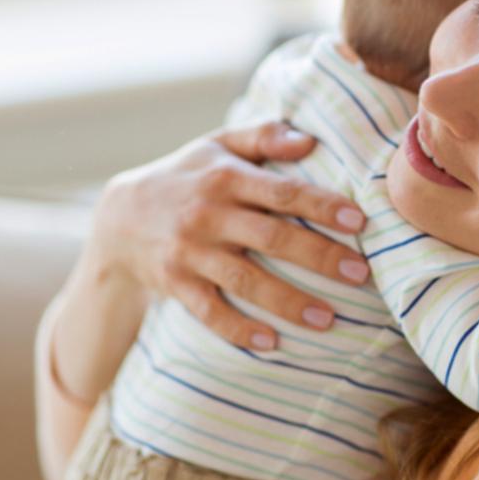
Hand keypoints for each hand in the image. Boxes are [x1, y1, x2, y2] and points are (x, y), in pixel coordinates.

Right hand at [84, 120, 369, 349]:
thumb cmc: (187, 175)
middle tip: (360, 273)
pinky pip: (209, 312)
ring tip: (328, 319)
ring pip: (245, 280)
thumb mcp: (218, 144)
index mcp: (225, 177)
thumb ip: (264, 136)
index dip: (322, 206)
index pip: (282, 192)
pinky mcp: (175, 284)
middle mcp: (208, 214)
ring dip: (288, 302)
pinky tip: (271, 343)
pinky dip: (238, 329)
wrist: (118, 216)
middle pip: (271, 238)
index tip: (359, 221)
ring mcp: (189, 252)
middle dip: (319, 257)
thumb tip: (309, 140)